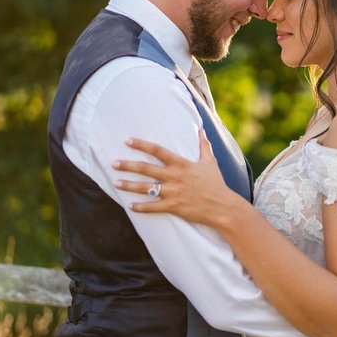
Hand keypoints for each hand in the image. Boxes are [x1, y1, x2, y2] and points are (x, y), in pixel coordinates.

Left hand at [112, 130, 237, 225]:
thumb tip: (201, 129)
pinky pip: (153, 207)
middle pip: (146, 169)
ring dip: (129, 185)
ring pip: (146, 188)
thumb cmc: (216, 184)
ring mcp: (173, 192)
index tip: (128, 140)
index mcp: (182, 164)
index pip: (158, 150)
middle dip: (128, 165)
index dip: (141, 144)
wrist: (223, 206)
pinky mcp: (174, 207)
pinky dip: (141, 207)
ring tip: (115, 183)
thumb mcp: (210, 162)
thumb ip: (204, 145)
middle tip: (113, 163)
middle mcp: (175, 177)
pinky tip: (130, 206)